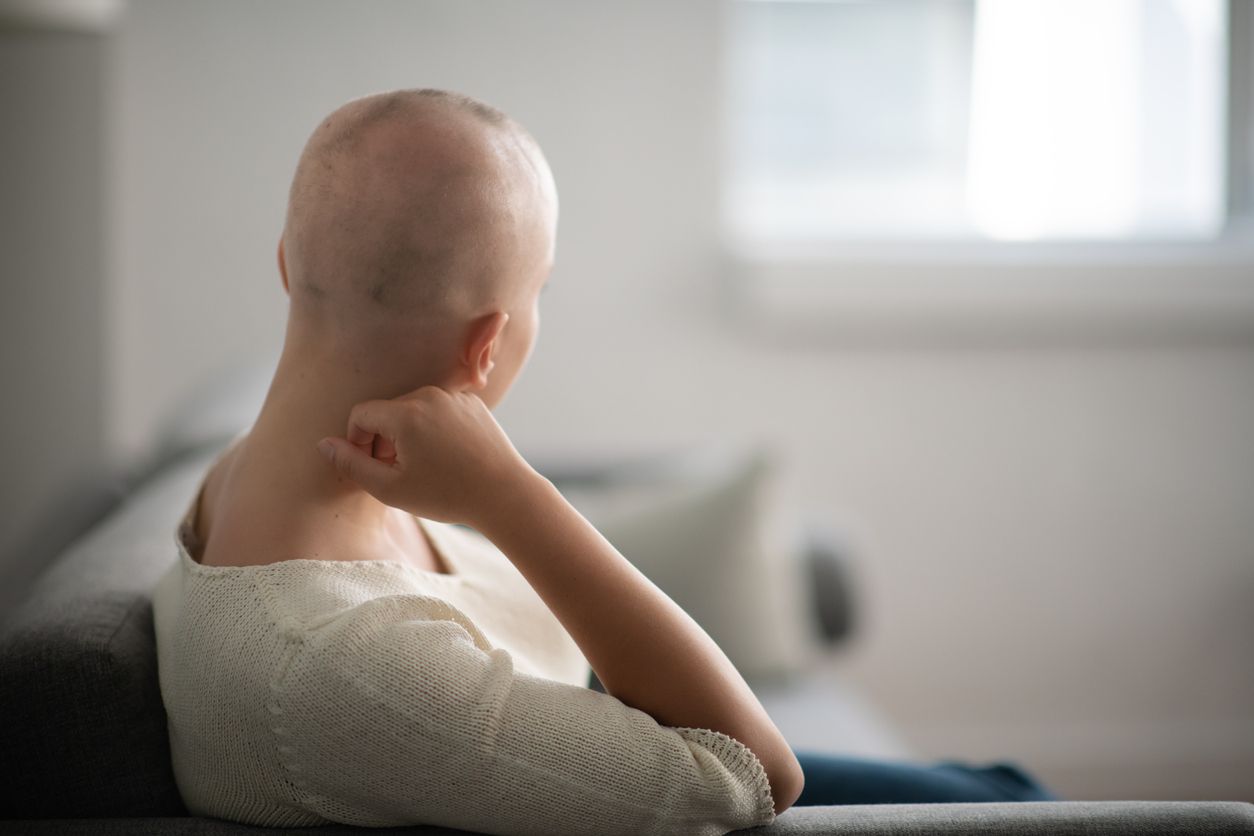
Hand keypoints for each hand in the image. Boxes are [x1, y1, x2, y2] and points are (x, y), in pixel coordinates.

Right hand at [316, 385, 535, 526]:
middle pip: (388, 410)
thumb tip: (324, 444)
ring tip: (424, 466)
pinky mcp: (473, 402)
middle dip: (384, 438)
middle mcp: (429, 395)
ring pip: (414, 409)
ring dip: (409, 432)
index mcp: (405, 413)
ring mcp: (454, 396)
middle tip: (398, 471)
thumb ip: (352, 465)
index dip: (358, 441)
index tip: (372, 466)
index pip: (362, 414)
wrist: (505, 494)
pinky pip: (440, 409)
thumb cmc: (447, 495)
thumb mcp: (391, 489)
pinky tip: (448, 456)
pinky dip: (434, 428)